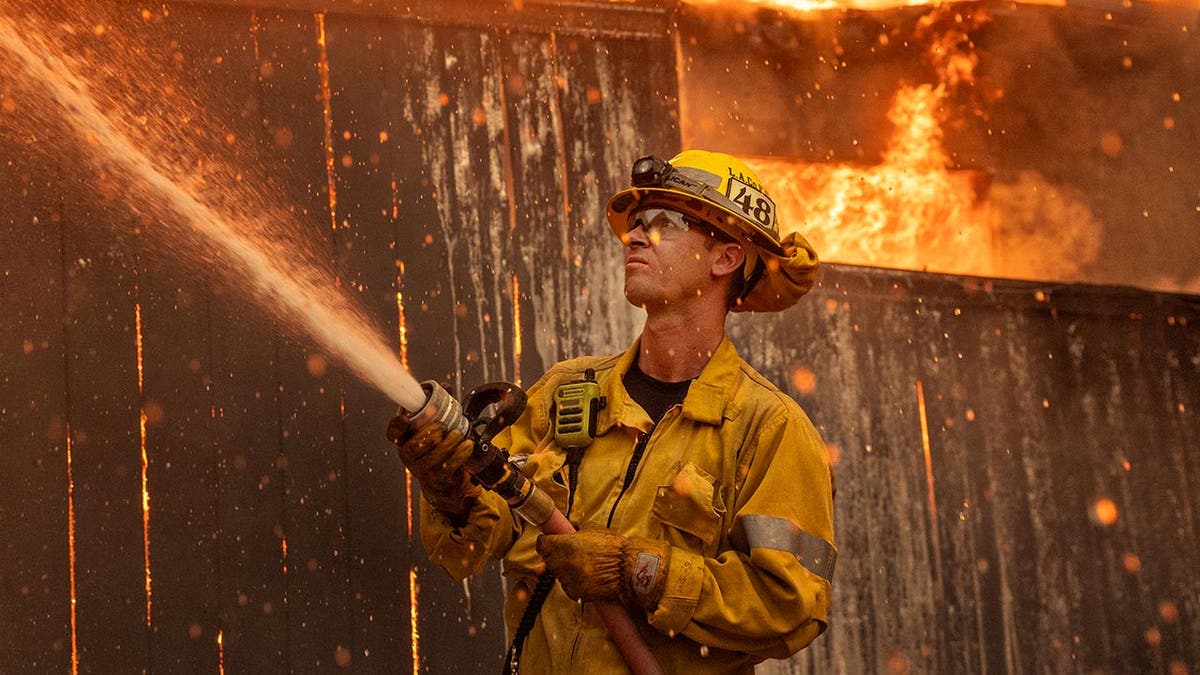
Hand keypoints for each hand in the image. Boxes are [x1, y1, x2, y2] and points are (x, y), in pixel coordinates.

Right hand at [386, 419, 480, 518]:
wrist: (440, 481)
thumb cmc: (432, 451)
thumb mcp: (425, 433)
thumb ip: (426, 418)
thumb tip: (435, 404)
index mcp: (403, 442)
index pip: (394, 433)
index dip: (398, 425)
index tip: (406, 418)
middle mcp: (409, 458)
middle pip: (414, 446)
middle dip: (431, 432)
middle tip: (443, 426)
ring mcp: (423, 470)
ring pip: (434, 457)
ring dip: (449, 442)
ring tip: (457, 434)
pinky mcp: (438, 479)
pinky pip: (450, 466)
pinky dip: (461, 453)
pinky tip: (466, 445)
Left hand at [535, 526, 670, 609]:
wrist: (628, 567)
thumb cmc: (613, 546)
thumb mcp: (592, 529)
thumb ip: (574, 530)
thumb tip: (564, 529)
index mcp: (566, 544)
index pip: (542, 544)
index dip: (546, 542)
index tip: (548, 542)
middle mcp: (565, 563)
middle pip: (548, 560)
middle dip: (555, 556)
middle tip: (568, 553)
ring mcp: (570, 579)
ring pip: (557, 575)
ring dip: (564, 570)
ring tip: (582, 565)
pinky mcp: (577, 593)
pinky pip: (568, 587)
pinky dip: (573, 583)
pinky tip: (586, 577)